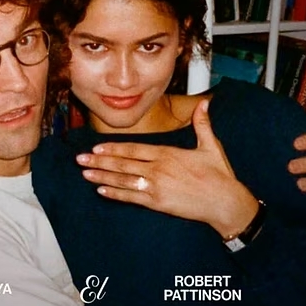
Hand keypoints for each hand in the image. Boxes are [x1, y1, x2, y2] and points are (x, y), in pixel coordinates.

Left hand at [76, 99, 258, 237]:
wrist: (225, 202)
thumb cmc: (219, 174)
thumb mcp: (211, 146)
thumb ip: (203, 124)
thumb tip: (205, 102)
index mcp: (168, 153)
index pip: (134, 149)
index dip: (113, 148)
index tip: (96, 147)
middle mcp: (158, 169)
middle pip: (123, 163)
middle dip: (99, 161)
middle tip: (80, 159)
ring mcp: (156, 187)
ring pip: (123, 180)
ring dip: (102, 177)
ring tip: (85, 173)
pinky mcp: (158, 203)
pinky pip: (132, 198)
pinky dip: (116, 194)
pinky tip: (102, 191)